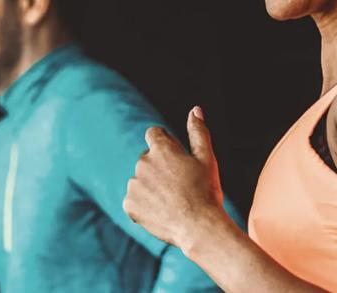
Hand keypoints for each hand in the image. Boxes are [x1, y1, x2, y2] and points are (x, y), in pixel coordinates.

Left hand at [124, 106, 226, 247]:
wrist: (199, 228)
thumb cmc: (206, 191)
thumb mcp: (207, 158)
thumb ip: (198, 132)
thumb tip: (195, 110)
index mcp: (161, 149)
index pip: (154, 133)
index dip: (165, 143)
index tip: (175, 158)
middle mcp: (142, 163)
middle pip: (148, 159)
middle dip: (160, 168)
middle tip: (180, 186)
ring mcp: (134, 185)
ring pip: (141, 181)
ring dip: (152, 187)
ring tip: (172, 201)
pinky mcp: (129, 204)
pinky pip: (134, 200)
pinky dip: (144, 205)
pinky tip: (161, 212)